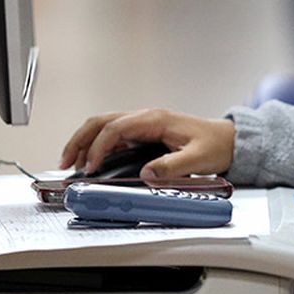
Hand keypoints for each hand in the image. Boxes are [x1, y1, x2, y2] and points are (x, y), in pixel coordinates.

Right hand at [60, 109, 236, 178]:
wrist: (229, 140)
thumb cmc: (216, 145)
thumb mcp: (198, 158)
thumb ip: (172, 167)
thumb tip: (147, 174)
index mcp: (155, 119)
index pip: (116, 128)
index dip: (98, 147)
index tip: (90, 167)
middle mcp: (146, 118)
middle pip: (101, 122)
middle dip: (79, 140)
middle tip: (65, 161)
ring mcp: (143, 125)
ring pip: (104, 126)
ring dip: (84, 142)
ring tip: (70, 162)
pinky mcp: (144, 134)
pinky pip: (113, 136)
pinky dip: (97, 146)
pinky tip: (90, 161)